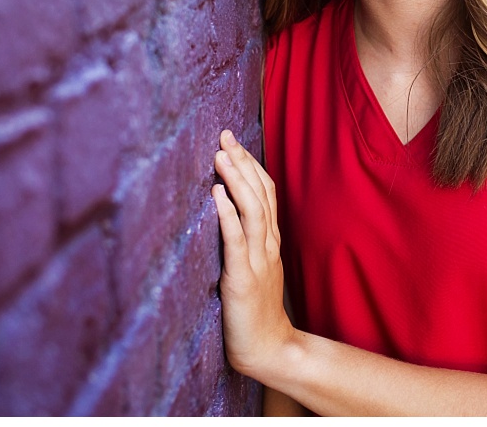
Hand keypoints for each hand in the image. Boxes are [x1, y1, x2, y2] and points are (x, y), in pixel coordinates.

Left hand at [213, 128, 297, 380]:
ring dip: (237, 180)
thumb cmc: (255, 311)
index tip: (233, 141)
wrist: (269, 349)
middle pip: (261, 194)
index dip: (251, 164)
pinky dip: (227, 214)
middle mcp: (267, 246)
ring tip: (221, 156)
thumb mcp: (253, 268)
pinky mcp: (242, 279)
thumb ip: (245, 242)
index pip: (266, 193)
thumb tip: (223, 214)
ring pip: (253, 211)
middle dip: (243, 162)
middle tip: (224, 136)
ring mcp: (257, 261)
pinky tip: (216, 194)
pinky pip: (236, 241)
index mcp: (270, 241)